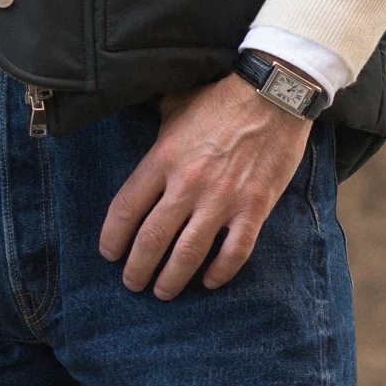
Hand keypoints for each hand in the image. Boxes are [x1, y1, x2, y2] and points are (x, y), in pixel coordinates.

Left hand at [99, 72, 312, 298]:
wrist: (275, 92)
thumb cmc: (223, 98)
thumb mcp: (178, 105)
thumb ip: (159, 129)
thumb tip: (142, 126)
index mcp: (163, 158)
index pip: (126, 209)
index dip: (113, 238)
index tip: (110, 254)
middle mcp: (188, 184)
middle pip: (152, 240)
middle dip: (137, 269)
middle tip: (133, 283)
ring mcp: (222, 199)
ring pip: (188, 255)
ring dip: (171, 280)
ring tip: (163, 292)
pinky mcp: (254, 208)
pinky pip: (234, 253)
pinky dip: (220, 273)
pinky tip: (210, 281)